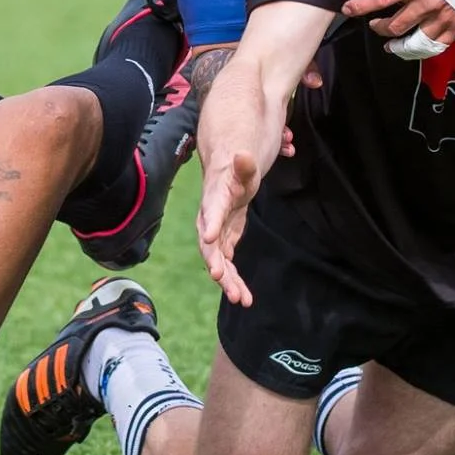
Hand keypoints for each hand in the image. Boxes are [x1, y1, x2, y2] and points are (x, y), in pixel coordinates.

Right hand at [196, 149, 259, 305]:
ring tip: (240, 299)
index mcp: (214, 199)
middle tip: (222, 280)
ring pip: (218, 261)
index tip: (209, 238)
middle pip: (210, 244)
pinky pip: (227, 264)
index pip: (212, 211)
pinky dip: (233, 280)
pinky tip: (242, 296)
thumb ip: (244, 166)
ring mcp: (215, 234)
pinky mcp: (223, 243)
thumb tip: (243, 155)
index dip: (211, 223)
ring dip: (228, 280)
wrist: (224, 178)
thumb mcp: (243, 167)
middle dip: (216, 263)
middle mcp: (209, 221)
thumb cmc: (235, 172)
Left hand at [342, 0, 454, 49]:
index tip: (347, 9)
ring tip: (390, 43)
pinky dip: (421, 49)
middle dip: (379, 27)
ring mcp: (444, 18)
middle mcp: (428, 4)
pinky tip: (415, 46)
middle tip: (374, 23)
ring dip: (397, 45)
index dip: (360, 6)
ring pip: (413, 42)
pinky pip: (436, 46)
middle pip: (394, 26)